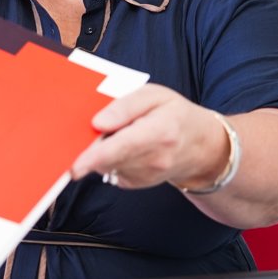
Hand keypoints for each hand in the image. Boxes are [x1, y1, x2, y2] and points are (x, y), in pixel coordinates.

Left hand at [71, 84, 228, 190]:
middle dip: (90, 147)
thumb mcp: (155, 95)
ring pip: (106, 165)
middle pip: (109, 158)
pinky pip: (110, 171)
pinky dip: (107, 159)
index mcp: (160, 132)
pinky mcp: (137, 182)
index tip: (76, 166)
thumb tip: (98, 123)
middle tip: (88, 131)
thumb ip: (125, 106)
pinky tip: (121, 146)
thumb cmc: (176, 115)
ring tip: (118, 133)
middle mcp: (155, 159)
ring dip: (100, 151)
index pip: (123, 147)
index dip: (95, 157)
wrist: (202, 146)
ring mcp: (147, 175)